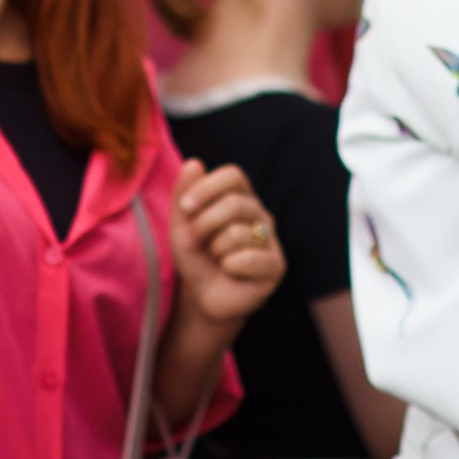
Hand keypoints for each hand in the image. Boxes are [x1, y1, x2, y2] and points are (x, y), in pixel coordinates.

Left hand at [169, 161, 286, 328]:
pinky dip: (229, 267)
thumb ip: (184, 193)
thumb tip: (194, 162)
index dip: (207, 188)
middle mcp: (260, 214)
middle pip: (234, 203)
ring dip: (214, 250)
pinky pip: (249, 258)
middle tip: (193, 241)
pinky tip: (230, 272)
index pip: (233, 175)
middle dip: (204, 224)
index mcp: (241, 197)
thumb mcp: (182, 224)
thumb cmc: (195, 256)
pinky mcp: (276, 266)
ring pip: (237, 233)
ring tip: (215, 258)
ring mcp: (271, 240)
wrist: (202, 297)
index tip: (185, 208)